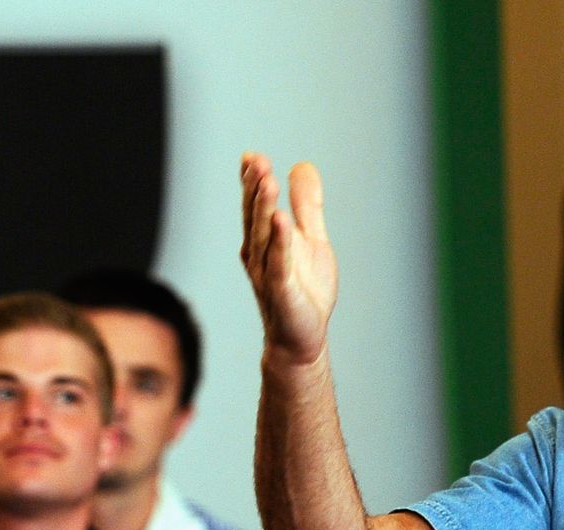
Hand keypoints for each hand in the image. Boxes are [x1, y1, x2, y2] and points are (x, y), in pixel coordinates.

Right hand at [240, 152, 338, 365]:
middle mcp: (258, 253)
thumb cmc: (305, 290)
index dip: (252, 181)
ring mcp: (267, 272)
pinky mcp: (281, 290)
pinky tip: (281, 220)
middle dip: (254, 187)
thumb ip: (307, 205)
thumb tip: (302, 166)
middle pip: (254, 215)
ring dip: (263, 207)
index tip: (251, 156)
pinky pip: (278, 262)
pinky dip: (279, 241)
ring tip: (267, 180)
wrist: (303, 338)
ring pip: (263, 234)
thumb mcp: (312, 240)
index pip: (255, 205)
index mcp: (264, 239)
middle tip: (256, 161)